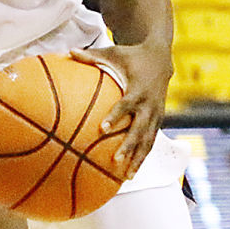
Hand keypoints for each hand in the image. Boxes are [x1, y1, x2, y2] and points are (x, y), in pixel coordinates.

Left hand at [71, 43, 170, 175]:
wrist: (161, 58)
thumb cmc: (131, 56)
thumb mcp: (113, 53)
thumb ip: (91, 56)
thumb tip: (68, 52)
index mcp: (138, 89)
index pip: (126, 105)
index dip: (116, 116)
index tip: (102, 129)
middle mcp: (149, 104)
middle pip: (140, 129)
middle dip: (129, 146)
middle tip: (115, 160)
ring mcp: (156, 114)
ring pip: (149, 140)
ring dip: (139, 159)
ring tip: (127, 177)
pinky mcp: (159, 120)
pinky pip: (151, 141)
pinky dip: (143, 157)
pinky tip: (132, 172)